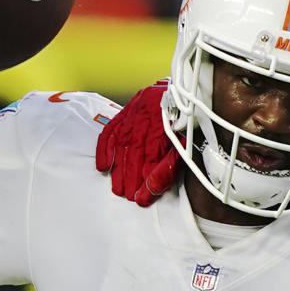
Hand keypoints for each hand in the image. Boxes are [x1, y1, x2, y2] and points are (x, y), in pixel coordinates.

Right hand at [95, 82, 180, 204]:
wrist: (182, 92)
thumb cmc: (185, 123)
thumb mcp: (186, 144)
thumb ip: (172, 164)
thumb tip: (154, 187)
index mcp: (168, 124)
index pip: (154, 158)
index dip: (148, 181)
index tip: (143, 198)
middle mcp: (149, 116)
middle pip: (136, 153)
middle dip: (131, 178)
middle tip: (129, 195)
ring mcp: (134, 113)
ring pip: (122, 145)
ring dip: (118, 170)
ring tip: (118, 189)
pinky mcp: (125, 112)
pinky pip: (109, 132)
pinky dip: (104, 151)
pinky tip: (103, 167)